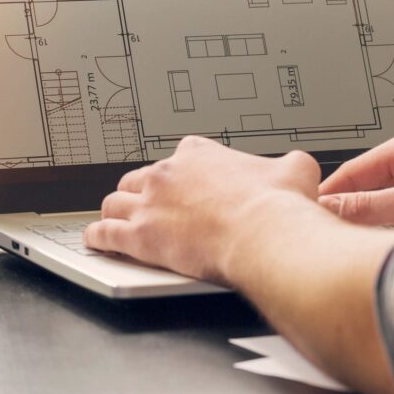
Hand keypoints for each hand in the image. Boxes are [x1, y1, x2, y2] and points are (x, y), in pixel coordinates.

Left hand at [84, 136, 320, 282]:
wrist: (264, 233)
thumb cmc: (277, 205)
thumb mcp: (295, 169)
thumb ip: (289, 165)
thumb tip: (297, 166)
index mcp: (199, 154)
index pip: (180, 157)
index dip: (180, 173)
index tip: (184, 184)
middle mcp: (168, 174)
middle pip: (140, 178)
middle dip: (140, 191)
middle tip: (147, 204)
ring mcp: (151, 204)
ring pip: (115, 202)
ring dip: (114, 210)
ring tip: (113, 218)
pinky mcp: (141, 236)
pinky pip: (106, 233)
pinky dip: (98, 235)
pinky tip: (95, 238)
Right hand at [318, 125, 393, 226]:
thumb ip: (372, 206)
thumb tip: (334, 206)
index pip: (356, 168)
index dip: (331, 190)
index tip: (312, 208)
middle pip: (372, 179)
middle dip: (352, 202)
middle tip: (330, 225)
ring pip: (390, 190)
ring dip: (375, 211)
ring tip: (355, 232)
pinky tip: (390, 231)